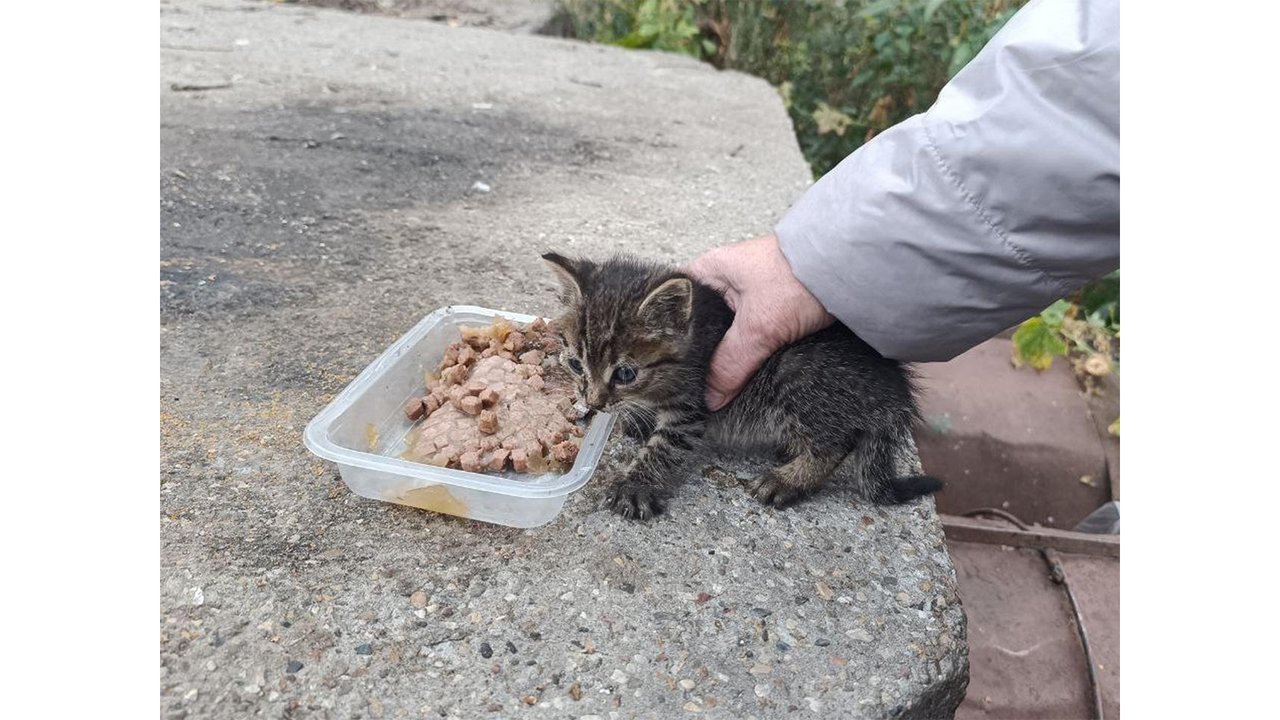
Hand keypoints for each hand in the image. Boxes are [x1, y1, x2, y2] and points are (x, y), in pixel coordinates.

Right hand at [686, 235, 833, 410]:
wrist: (850, 268)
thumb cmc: (801, 276)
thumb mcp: (758, 327)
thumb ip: (730, 363)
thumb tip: (710, 395)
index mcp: (709, 269)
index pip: (673, 306)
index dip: (671, 338)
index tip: (669, 368)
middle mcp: (724, 278)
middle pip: (700, 323)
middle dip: (701, 352)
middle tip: (692, 383)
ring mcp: (748, 290)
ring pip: (727, 330)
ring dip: (727, 353)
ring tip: (715, 382)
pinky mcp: (771, 304)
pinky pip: (749, 332)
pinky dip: (748, 349)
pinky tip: (743, 369)